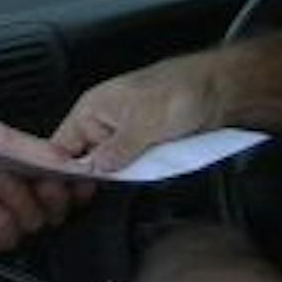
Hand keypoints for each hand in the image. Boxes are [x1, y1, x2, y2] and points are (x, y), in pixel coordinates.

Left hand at [0, 106, 86, 252]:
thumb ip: (36, 151)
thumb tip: (73, 163)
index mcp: (15, 164)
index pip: (58, 182)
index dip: (73, 186)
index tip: (82, 182)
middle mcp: (6, 191)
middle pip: (52, 210)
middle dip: (50, 196)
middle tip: (40, 182)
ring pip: (31, 226)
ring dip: (18, 204)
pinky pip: (3, 238)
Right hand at [48, 52, 219, 175]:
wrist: (220, 89)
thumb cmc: (182, 89)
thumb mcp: (144, 124)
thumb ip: (116, 150)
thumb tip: (95, 170)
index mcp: (92, 109)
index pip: (61, 146)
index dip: (62, 169)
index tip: (71, 192)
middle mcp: (104, 122)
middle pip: (84, 160)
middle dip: (93, 178)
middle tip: (101, 191)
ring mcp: (124, 135)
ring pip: (110, 166)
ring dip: (119, 177)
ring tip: (129, 180)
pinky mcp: (144, 145)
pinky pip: (132, 166)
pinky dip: (138, 175)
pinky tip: (144, 178)